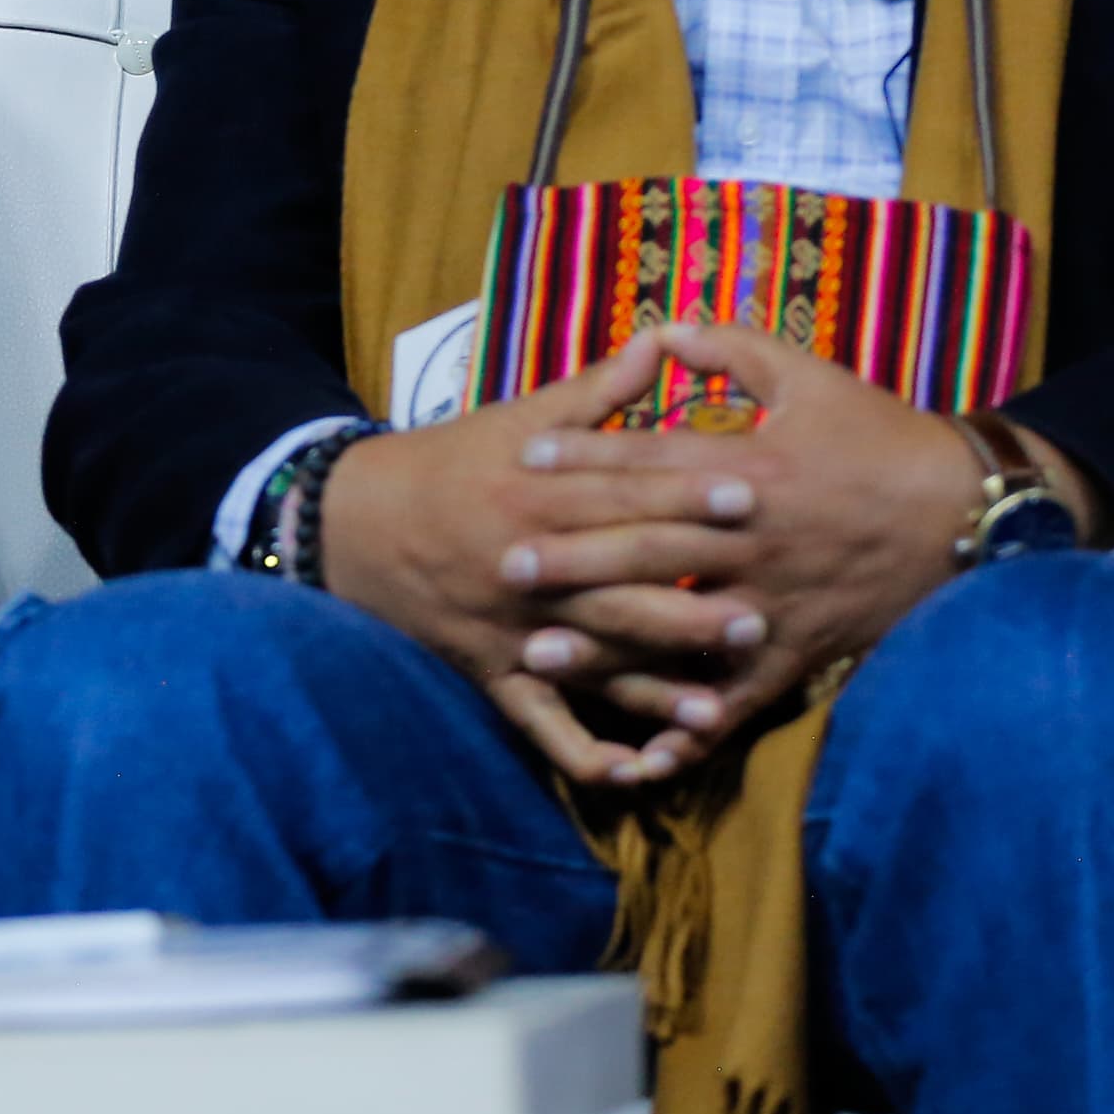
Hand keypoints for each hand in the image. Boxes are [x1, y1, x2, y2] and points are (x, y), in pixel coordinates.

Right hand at [319, 353, 771, 787]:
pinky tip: (637, 774)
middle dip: (688, 603)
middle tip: (758, 616)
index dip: (687, 496)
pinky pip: (542, 724)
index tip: (751, 495)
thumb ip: (597, 391)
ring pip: (592, 664)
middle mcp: (530, 567)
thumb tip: (664, 339)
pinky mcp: (497, 674)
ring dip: (653, 690)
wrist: (354, 525)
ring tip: (715, 706)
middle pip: (618, 587)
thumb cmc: (450, 463)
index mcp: (538, 494)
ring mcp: (514, 629)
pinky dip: (585, 754)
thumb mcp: (518, 419)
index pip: (623, 496)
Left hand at [508, 324, 1023, 783]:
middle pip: (649, 547)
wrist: (968, 515)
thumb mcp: (809, 375)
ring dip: (608, 645)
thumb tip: (660, 330)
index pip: (654, 460)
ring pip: (677, 628)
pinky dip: (692, 725)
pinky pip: (738, 697)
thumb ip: (730, 349)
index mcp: (750, 469)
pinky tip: (642, 750)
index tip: (525, 455)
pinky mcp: (796, 651)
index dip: (588, 455)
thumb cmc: (880, 436)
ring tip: (540, 655)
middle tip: (506, 563)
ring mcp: (773, 602)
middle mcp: (752, 540)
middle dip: (574, 556)